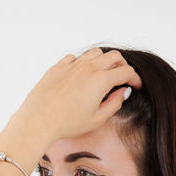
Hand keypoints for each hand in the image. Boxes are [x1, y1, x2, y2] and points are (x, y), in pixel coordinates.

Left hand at [14, 47, 142, 142]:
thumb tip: (122, 92)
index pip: (126, 72)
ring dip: (104, 60)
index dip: (135, 78)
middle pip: (114, 56)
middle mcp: (88, 67)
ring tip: (104, 73)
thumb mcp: (97, 119)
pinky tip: (82, 74)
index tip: (136, 85)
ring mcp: (72, 65)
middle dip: (123, 66)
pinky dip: (84, 63)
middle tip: (123, 77)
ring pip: (95, 53)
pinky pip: (75, 58)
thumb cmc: (67, 123)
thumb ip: (114, 104)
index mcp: (101, 80)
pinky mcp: (59, 67)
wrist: (39, 119)